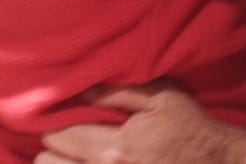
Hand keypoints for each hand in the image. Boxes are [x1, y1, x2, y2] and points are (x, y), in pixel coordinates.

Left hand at [37, 83, 229, 163]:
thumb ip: (118, 92)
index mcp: (115, 150)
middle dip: (54, 152)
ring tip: (77, 159)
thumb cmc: (191, 129)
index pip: (57, 138)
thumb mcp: (162, 98)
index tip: (67, 122)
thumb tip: (81, 88)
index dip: (57, 126)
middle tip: (69, 143)